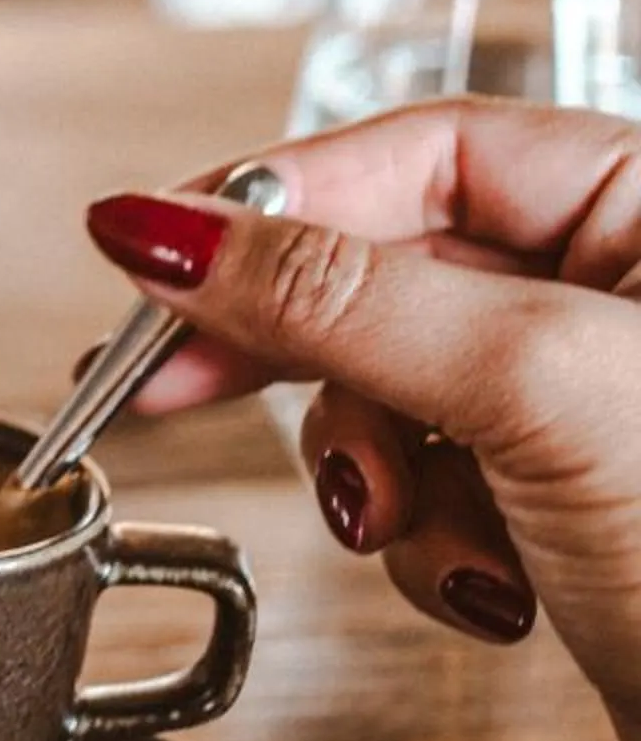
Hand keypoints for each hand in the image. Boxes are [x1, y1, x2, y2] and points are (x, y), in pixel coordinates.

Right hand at [85, 101, 640, 740]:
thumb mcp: (534, 388)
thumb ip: (342, 297)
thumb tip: (168, 228)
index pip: (417, 150)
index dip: (273, 199)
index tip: (147, 250)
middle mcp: (624, 287)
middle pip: (387, 268)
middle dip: (289, 345)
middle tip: (156, 382)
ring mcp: (596, 401)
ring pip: (391, 388)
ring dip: (376, 470)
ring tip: (402, 526)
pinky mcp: (573, 503)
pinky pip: (434, 485)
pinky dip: (432, 543)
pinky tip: (490, 590)